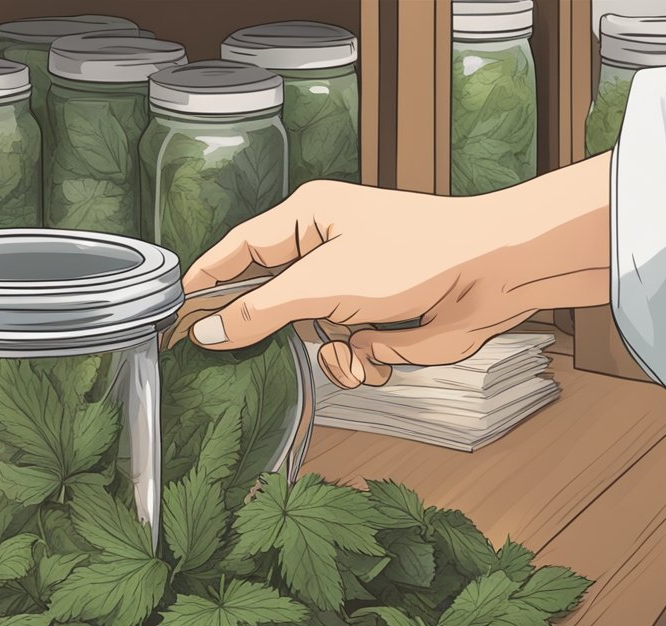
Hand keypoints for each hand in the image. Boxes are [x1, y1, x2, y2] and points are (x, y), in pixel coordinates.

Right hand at [182, 154, 613, 387]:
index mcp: (304, 220)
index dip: (204, 285)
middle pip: (269, 305)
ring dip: (328, 356)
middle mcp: (324, 254)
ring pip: (309, 342)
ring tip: (353, 346)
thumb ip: (256, 312)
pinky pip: (346, 358)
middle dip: (276, 334)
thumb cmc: (413, 255)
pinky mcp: (378, 324)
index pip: (235, 253)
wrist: (491, 274)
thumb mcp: (319, 283)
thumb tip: (206, 333)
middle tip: (259, 356)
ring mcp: (352, 292)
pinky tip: (381, 353)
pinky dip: (361, 363)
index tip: (174, 319)